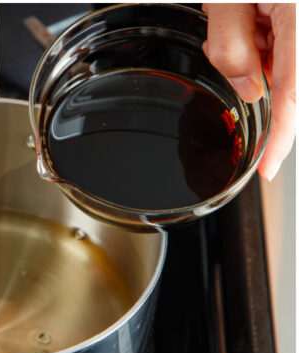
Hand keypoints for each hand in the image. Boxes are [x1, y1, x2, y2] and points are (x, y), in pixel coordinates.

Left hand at [204, 3, 294, 180]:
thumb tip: (246, 90)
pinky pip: (278, 43)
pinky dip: (255, 36)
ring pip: (275, 62)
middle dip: (247, 69)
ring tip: (237, 13)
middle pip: (282, 80)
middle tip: (230, 30)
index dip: (279, 136)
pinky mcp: (294, 20)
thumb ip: (232, 44)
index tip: (267, 168)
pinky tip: (245, 13)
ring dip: (249, 48)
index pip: (292, 95)